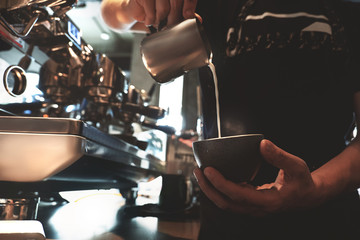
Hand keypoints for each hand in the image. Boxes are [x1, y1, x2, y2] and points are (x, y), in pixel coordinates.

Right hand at [101, 0, 197, 29]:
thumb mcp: (172, 13)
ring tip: (157, 22)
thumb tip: (198, 20)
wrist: (135, 11)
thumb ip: (185, 13)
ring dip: (161, 19)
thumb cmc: (155, 11)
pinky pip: (150, 8)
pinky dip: (150, 18)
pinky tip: (149, 20)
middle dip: (174, 18)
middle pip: (176, 2)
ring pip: (164, 7)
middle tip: (169, 26)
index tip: (188, 15)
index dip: (190, 4)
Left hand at [193, 139, 323, 216]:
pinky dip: (219, 189)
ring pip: (226, 203)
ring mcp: (252, 208)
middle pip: (225, 203)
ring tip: (201, 173)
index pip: (238, 195)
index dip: (221, 184)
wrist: (308, 197)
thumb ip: (280, 156)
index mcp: (268, 202)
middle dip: (208, 188)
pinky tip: (214, 176)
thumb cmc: (303, 182)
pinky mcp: (250, 204)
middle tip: (198, 171)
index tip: (208, 170)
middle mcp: (257, 209)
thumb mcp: (296, 166)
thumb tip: (263, 144)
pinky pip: (230, 199)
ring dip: (211, 190)